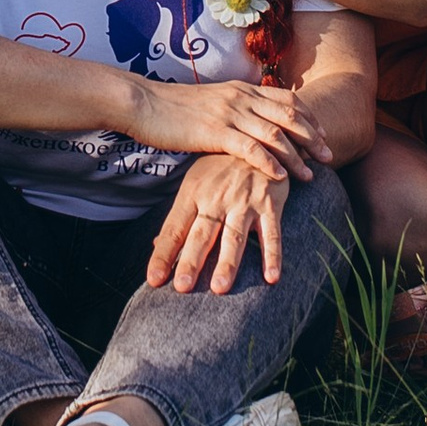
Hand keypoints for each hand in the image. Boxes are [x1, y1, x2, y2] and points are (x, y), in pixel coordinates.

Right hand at [122, 70, 333, 177]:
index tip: (322, 135)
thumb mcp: (211, 103)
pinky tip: (280, 177)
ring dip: (296, 156)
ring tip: (310, 174)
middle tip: (329, 155)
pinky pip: (250, 147)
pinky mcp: (214, 131)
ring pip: (274, 134)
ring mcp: (229, 113)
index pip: (287, 100)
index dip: (308, 118)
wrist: (143, 103)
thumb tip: (249, 124)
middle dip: (312, 136)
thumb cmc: (173, 108)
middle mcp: (241, 97)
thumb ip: (233, 110)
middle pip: (289, 115)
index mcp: (241, 89)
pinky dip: (269, 162)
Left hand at [151, 150, 286, 291]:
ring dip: (228, 262)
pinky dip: (273, 255)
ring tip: (219, 287)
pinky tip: (271, 277)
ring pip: (234, 236)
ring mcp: (245, 200)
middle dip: (191, 260)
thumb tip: (155, 244)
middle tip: (182, 287)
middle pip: (201, 234)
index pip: (174, 229)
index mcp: (193, 192)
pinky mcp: (271, 203)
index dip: (163, 255)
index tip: (153, 281)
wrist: (260, 137)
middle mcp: (216, 197)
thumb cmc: (222, 166)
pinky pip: (272, 233)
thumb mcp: (196, 182)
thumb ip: (180, 216)